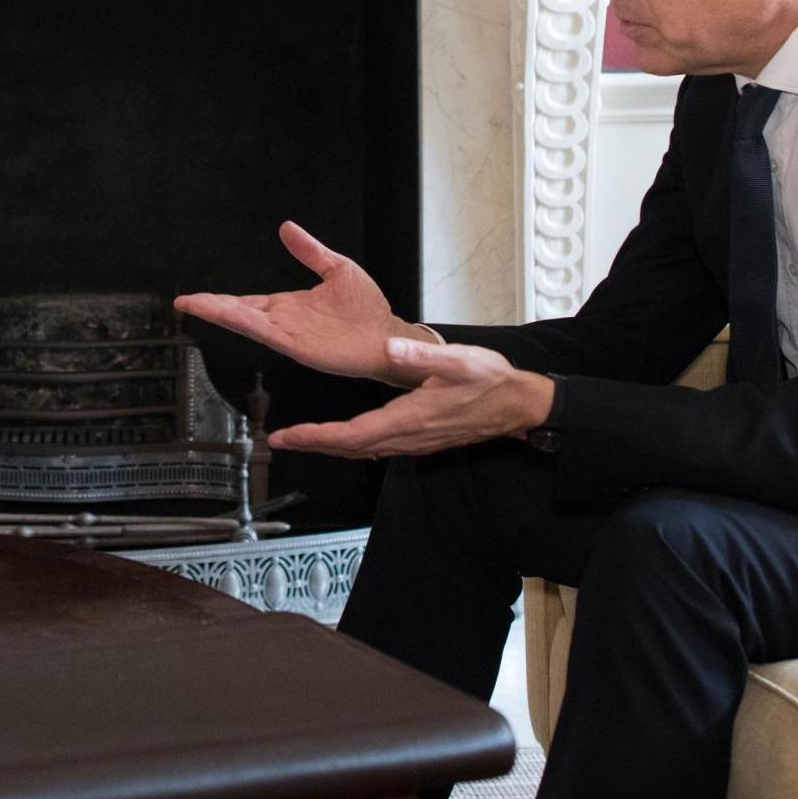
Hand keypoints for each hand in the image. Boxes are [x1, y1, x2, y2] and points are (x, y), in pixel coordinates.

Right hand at [175, 221, 429, 383]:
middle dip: (210, 307)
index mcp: (288, 305)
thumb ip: (310, 251)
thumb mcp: (336, 269)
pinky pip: (268, 333)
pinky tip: (229, 316)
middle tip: (182, 302)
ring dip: (220, 314)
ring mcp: (290, 335)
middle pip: (239, 313)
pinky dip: (246, 324)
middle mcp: (284, 321)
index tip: (195, 297)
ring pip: (247, 323)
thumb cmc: (368, 308)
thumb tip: (286, 227)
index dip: (220, 300)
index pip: (247, 302)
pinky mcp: (300, 346)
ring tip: (193, 306)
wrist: (389, 334)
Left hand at [267, 338, 554, 459]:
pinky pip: (377, 447)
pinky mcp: (419, 440)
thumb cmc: (490, 381)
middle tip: (280, 441)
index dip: (317, 437)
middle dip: (312, 445)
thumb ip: (423, 355)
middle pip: (350, 447)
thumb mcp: (459, 360)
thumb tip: (389, 347)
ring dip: (329, 446)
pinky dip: (351, 444)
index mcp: (409, 418)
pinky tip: (342, 438)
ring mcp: (413, 442)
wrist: (517, 405)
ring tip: (300, 439)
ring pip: (362, 450)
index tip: (289, 436)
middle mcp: (407, 436)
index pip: (353, 434)